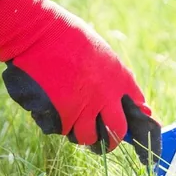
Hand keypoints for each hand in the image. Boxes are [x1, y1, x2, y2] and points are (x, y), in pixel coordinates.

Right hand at [0, 0, 160, 162]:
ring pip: (86, 137)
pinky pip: (60, 130)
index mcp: (118, 80)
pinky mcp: (59, 115)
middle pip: (115, 133)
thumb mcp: (103, 54)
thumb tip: (133, 102)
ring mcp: (81, 108)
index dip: (137, 126)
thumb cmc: (68, 38)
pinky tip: (52, 105)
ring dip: (79, 132)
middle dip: (110, 141)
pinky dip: (56, 123)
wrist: (37, 33)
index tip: (134, 134)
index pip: (137, 111)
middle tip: (103, 142)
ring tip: (71, 118)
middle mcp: (104, 97)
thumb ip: (117, 79)